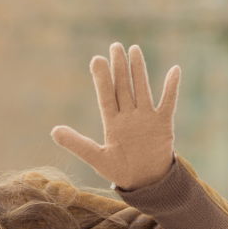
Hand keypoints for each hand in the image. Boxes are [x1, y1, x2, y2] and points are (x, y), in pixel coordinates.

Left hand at [51, 42, 179, 189]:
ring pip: (142, 89)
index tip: (96, 59)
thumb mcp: (96, 157)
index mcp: (112, 123)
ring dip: (139, 70)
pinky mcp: (163, 123)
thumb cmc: (120, 170)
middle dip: (118, 67)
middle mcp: (128, 116)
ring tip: (134, 49)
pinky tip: (174, 70)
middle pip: (123, 87)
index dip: (101, 78)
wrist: (145, 182)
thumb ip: (76, 143)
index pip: (106, 96)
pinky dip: (171, 88)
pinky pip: (168, 102)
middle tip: (115, 46)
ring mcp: (146, 118)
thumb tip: (53, 130)